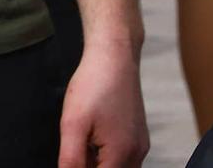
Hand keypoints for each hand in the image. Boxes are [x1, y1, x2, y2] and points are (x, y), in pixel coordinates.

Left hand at [58, 41, 146, 167]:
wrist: (114, 55)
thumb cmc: (94, 84)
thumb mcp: (73, 123)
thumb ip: (71, 158)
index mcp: (122, 154)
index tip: (72, 158)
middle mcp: (137, 153)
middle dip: (91, 167)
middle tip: (75, 147)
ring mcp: (140, 144)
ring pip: (119, 167)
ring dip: (99, 163)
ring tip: (82, 141)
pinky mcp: (139, 135)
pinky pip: (124, 157)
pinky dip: (107, 155)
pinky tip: (91, 137)